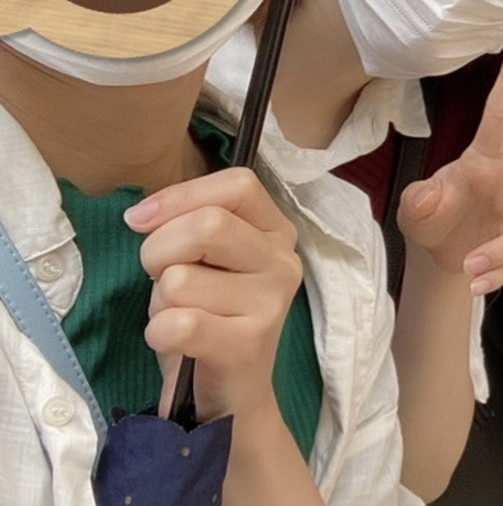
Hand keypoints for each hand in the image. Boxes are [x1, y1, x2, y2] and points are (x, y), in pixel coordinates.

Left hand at [125, 168, 302, 423]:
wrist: (231, 398)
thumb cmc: (209, 318)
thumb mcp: (205, 261)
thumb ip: (189, 224)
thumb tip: (140, 214)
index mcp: (276, 232)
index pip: (239, 185)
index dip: (182, 196)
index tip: (140, 220)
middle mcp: (283, 262)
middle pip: (208, 225)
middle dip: (159, 250)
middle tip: (158, 277)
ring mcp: (271, 303)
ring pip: (182, 279)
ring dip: (160, 301)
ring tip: (179, 316)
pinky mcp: (249, 344)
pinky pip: (179, 323)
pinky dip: (158, 332)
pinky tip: (173, 342)